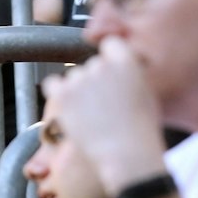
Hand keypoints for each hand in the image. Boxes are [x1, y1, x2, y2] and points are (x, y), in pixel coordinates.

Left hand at [39, 37, 165, 193]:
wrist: (127, 154)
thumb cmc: (140, 130)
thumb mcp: (146, 94)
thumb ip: (130, 74)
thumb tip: (118, 66)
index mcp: (126, 62)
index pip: (111, 43)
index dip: (110, 57)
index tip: (110, 72)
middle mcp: (101, 65)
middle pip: (91, 65)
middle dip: (94, 80)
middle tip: (103, 105)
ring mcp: (79, 79)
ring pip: (73, 77)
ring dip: (77, 90)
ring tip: (92, 115)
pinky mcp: (63, 94)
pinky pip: (52, 84)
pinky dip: (57, 93)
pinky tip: (69, 109)